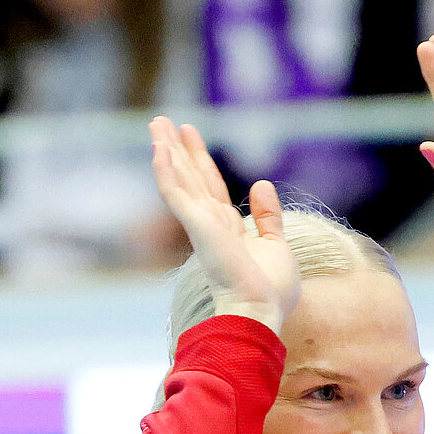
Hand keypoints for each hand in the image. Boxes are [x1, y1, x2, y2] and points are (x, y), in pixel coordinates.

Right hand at [150, 116, 300, 332]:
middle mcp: (210, 225)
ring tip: (157, 123)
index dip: (200, 161)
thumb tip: (262, 183)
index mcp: (227, 230)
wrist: (260, 312)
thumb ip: (269, 217)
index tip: (190, 135)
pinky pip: (176, 194)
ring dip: (167, 151)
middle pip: (190, 178)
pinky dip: (166, 172)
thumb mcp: (277, 245)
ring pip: (180, 180)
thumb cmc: (270, 291)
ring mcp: (201, 226)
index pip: (210, 188)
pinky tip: (157, 149)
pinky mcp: (197, 227)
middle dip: (177, 149)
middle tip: (162, 121)